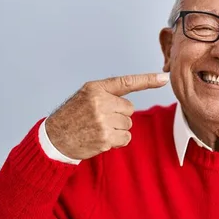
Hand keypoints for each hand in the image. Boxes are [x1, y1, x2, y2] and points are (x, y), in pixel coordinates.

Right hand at [45, 73, 169, 159]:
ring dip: (117, 129)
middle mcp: (100, 102)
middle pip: (129, 109)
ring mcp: (103, 121)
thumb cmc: (73, 116)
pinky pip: (125, 138)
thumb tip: (130, 106)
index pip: (126, 82)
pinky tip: (101, 139)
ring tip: (97, 129)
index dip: (147, 80)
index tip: (164, 78)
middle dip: (118, 116)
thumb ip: (107, 94)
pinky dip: (117, 141)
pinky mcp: (105, 138)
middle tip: (99, 119)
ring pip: (128, 125)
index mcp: (96, 89)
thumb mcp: (85, 96)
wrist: (54, 138)